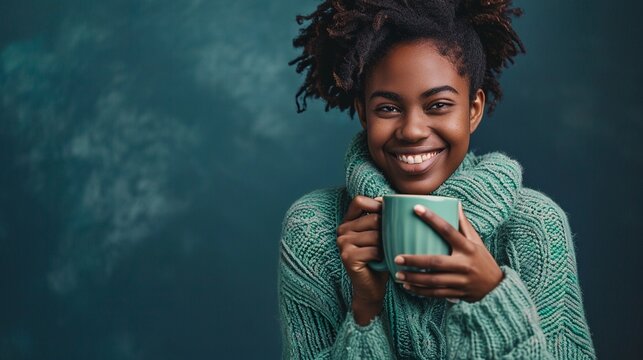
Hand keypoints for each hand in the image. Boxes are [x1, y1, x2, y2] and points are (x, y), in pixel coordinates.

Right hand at [336, 195, 387, 324]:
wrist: (371, 288)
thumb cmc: (379, 259)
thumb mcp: (380, 234)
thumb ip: (380, 218)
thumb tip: (391, 199)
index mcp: (347, 222)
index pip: (359, 201)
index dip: (376, 204)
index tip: (389, 215)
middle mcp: (341, 230)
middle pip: (372, 218)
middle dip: (386, 231)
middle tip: (388, 243)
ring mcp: (342, 243)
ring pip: (375, 234)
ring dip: (386, 245)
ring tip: (385, 253)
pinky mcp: (348, 257)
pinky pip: (374, 249)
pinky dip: (382, 256)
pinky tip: (380, 262)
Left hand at [394, 203, 502, 302]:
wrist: (497, 288)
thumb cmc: (483, 260)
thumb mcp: (477, 242)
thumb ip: (464, 225)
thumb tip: (455, 204)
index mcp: (468, 248)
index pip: (448, 230)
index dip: (432, 219)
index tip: (416, 209)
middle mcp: (464, 264)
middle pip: (436, 262)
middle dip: (415, 261)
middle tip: (397, 258)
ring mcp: (460, 281)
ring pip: (433, 281)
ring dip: (414, 279)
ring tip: (398, 274)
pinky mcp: (457, 293)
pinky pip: (436, 293)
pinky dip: (420, 291)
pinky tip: (408, 287)